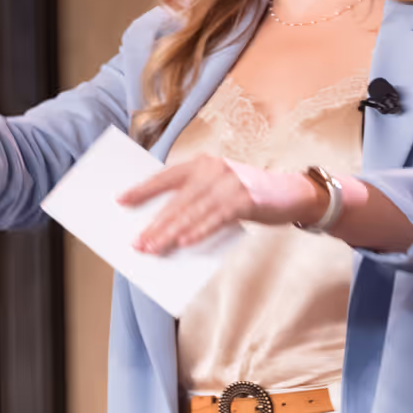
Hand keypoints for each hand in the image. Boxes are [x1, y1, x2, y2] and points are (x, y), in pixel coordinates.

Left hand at [118, 154, 323, 254]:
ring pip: (192, 213)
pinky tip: (184, 243)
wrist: (292, 193)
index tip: (121, 200)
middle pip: (176, 201)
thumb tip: (164, 226)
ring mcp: (229, 183)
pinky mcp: (245, 199)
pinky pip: (215, 219)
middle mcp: (213, 169)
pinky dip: (198, 232)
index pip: (166, 176)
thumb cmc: (249, 194)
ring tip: (153, 249)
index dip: (143, 189)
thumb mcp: (220, 188)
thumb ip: (196, 199)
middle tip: (137, 243)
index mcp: (202, 163)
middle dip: (155, 224)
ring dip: (170, 234)